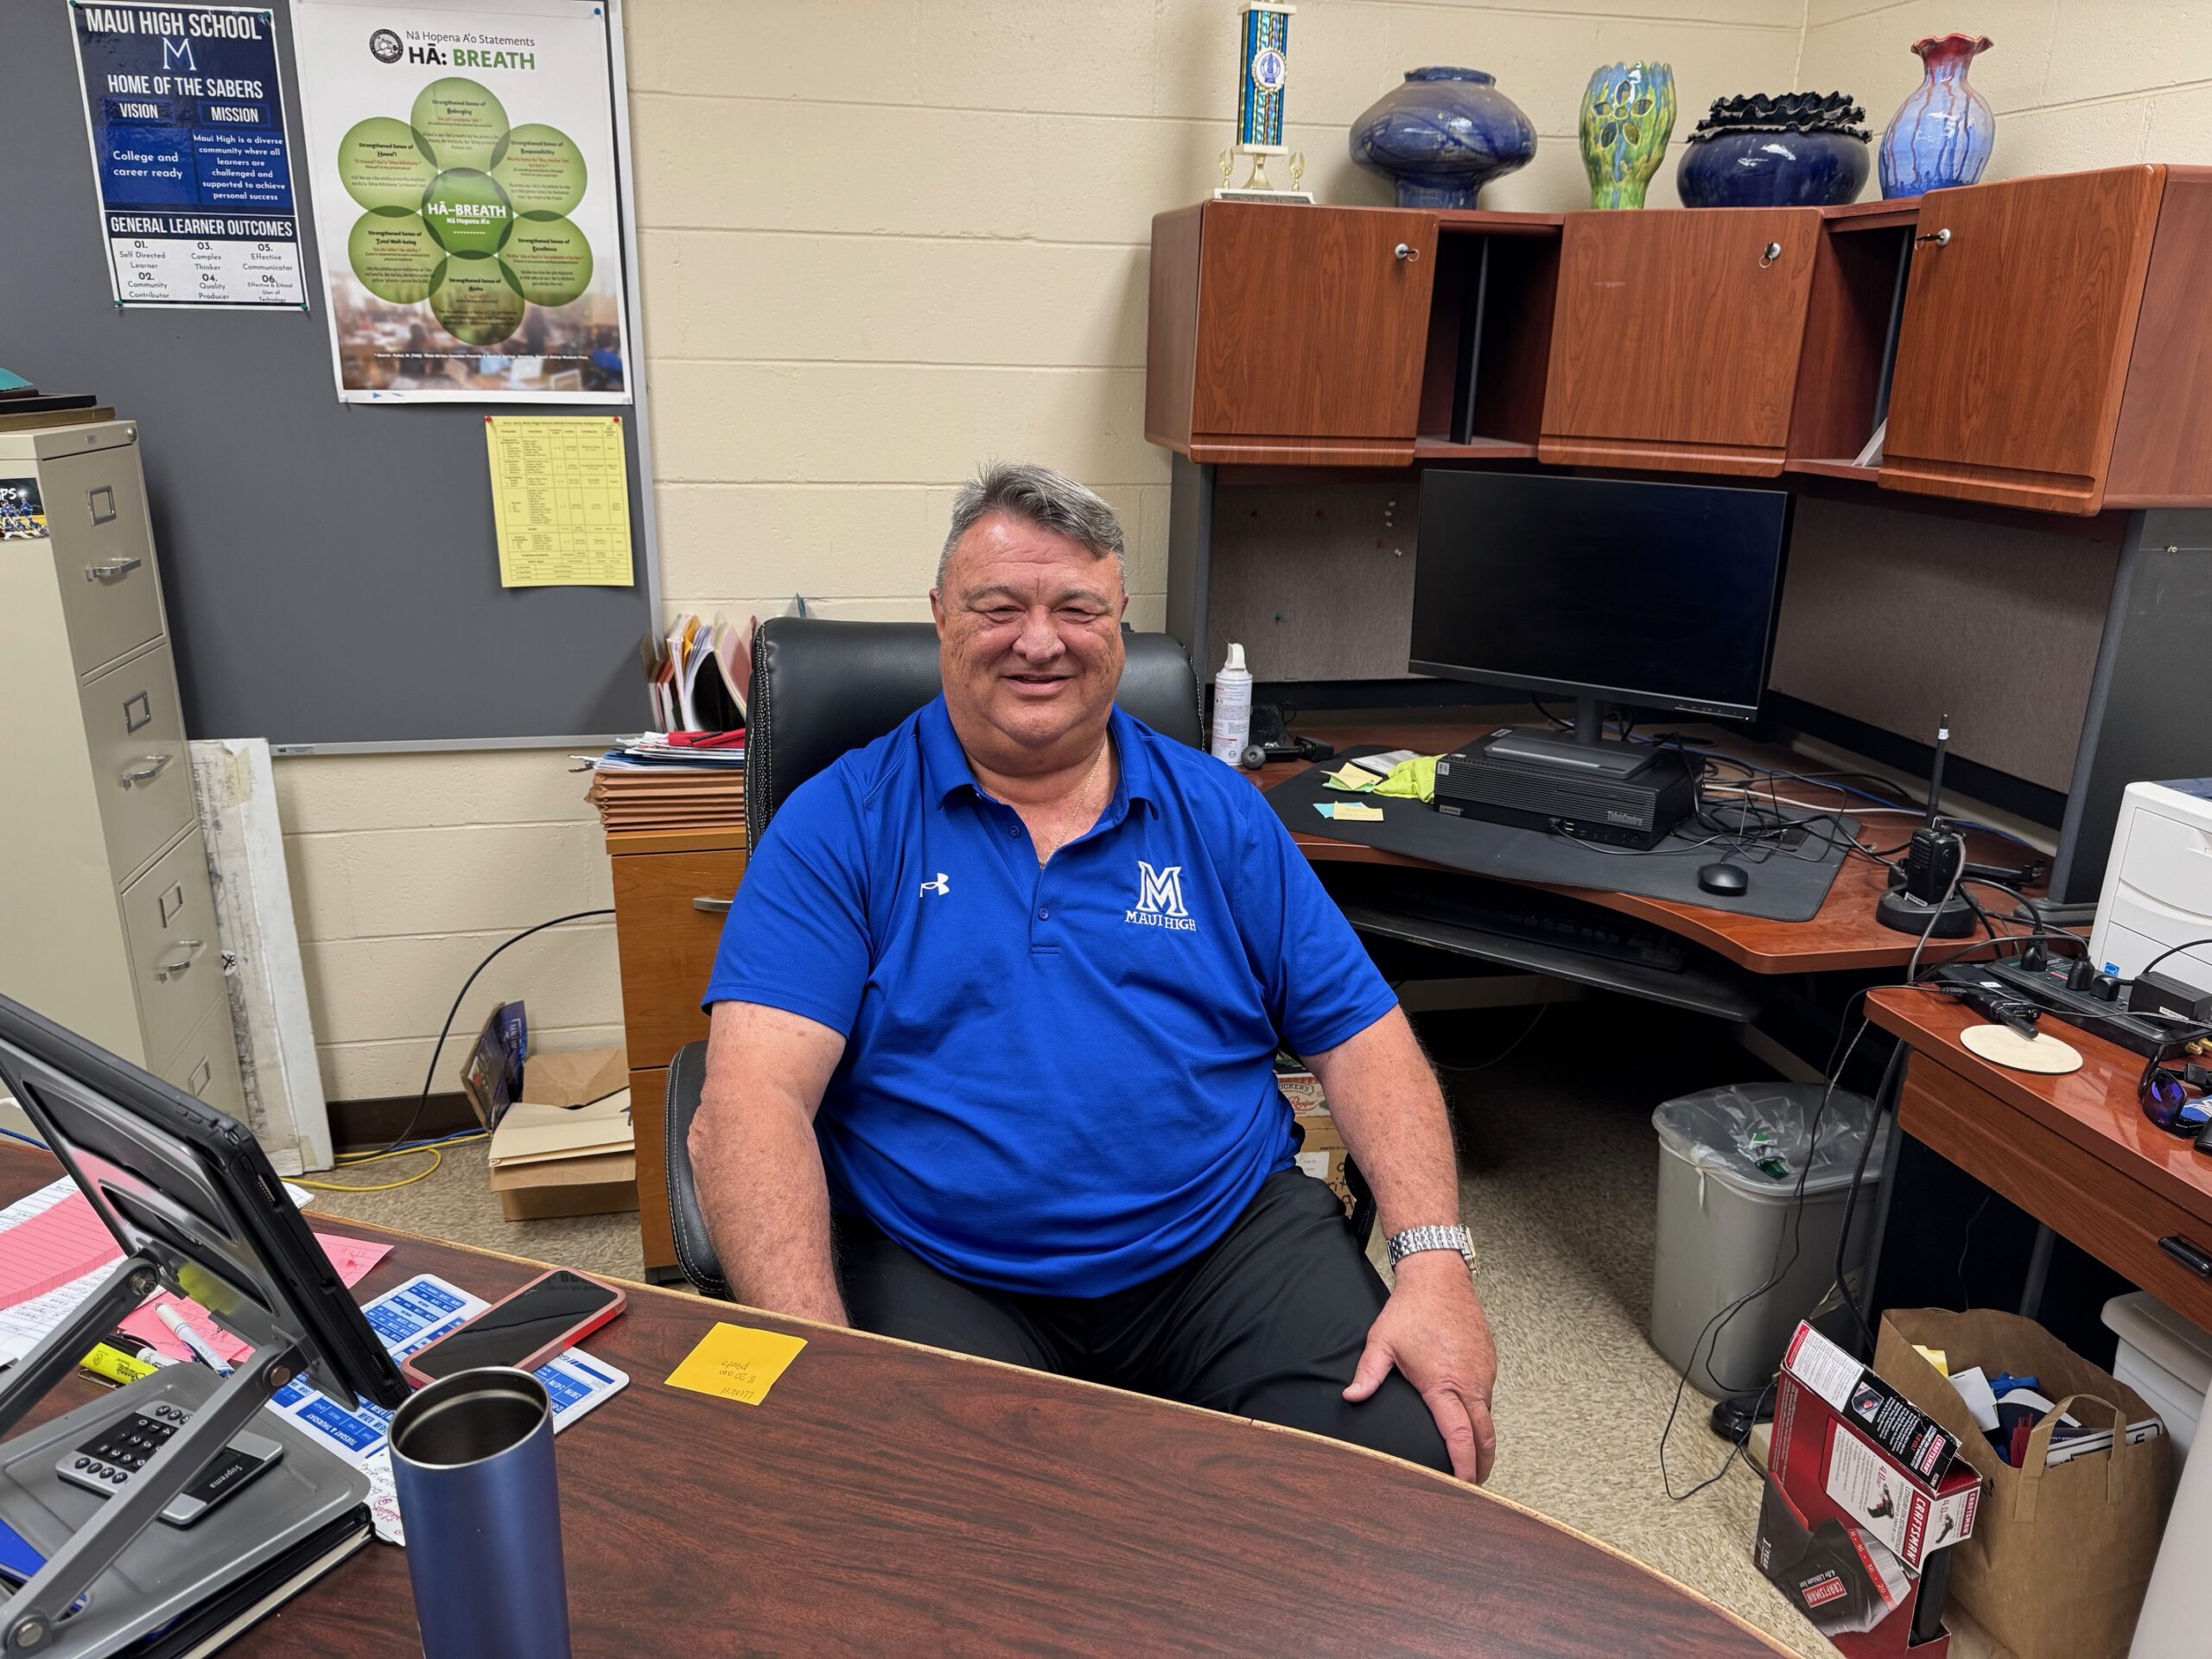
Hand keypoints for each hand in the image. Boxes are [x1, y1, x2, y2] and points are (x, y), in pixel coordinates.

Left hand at [1343, 1253, 1498, 1482]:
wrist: (1439, 1277)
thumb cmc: (1411, 1309)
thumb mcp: (1382, 1342)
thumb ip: (1368, 1374)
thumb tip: (1351, 1397)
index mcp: (1443, 1383)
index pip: (1460, 1436)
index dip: (1463, 1466)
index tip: (1464, 1486)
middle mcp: (1469, 1381)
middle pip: (1485, 1436)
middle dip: (1481, 1465)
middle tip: (1472, 1486)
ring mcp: (1483, 1372)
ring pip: (1488, 1417)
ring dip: (1482, 1441)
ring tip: (1471, 1461)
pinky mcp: (1489, 1362)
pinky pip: (1488, 1397)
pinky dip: (1483, 1415)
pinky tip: (1471, 1423)